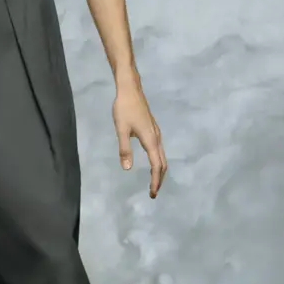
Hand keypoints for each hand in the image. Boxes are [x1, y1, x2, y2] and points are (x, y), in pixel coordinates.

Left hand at [112, 81, 167, 197]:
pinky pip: (159, 150)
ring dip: (159, 170)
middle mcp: (157, 138)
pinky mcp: (153, 130)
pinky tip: (151, 164)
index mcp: (150, 140)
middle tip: (153, 192)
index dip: (155, 181)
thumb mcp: (121, 129)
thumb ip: (124, 149)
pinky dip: (158, 161)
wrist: (130, 89)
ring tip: (153, 182)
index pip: (156, 166)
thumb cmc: (124, 108)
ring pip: (162, 156)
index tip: (152, 193)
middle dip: (159, 179)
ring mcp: (156, 133)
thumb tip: (127, 169)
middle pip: (163, 163)